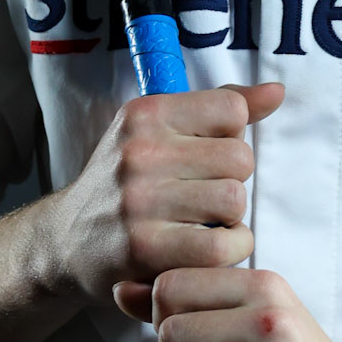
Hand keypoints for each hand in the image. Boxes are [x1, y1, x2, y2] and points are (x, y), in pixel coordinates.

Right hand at [36, 82, 283, 304]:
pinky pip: (222, 245)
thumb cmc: (125, 183)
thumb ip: (220, 107)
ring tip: (204, 221)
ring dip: (231, 219)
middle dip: (231, 180)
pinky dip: (230, 250)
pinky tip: (209, 248)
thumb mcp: (158, 131)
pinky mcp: (145, 247)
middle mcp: (139, 151)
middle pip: (240, 158)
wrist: (64, 242)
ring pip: (235, 200)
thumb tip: (277, 91)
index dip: (229, 137)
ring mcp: (140, 200)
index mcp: (145, 113)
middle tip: (203, 196)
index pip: (231, 110)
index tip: (203, 157)